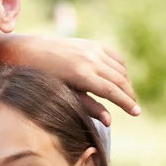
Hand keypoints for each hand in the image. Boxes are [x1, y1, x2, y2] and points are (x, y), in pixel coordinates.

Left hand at [0, 34, 140, 125]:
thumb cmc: (41, 78)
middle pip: (119, 80)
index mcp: (81, 74)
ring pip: (119, 68)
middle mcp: (90, 59)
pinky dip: (121, 68)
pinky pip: (114, 56)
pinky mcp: (91, 44)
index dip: (126, 103)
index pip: (112, 91)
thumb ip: (87, 106)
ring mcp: (92, 49)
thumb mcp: (63, 95)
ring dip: (126, 82)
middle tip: (135, 108)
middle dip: (129, 95)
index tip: (137, 113)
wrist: (29, 51)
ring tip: (127, 96)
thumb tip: (110, 121)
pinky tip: (121, 78)